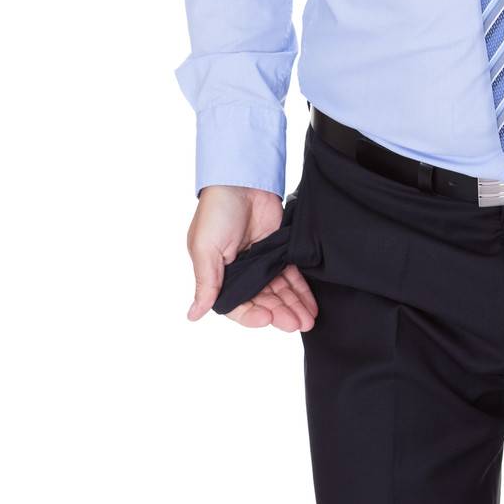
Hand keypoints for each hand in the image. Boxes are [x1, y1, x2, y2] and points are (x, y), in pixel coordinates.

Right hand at [186, 185, 318, 329]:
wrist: (243, 180)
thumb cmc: (216, 212)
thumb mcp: (205, 248)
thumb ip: (206, 283)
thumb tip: (193, 315)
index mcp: (218, 276)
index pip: (237, 305)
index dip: (252, 315)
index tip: (268, 318)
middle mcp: (240, 273)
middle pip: (262, 301)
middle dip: (280, 314)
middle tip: (297, 324)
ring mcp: (262, 262)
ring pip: (279, 292)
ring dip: (293, 307)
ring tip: (308, 321)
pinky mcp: (280, 251)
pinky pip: (291, 276)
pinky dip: (300, 291)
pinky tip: (311, 306)